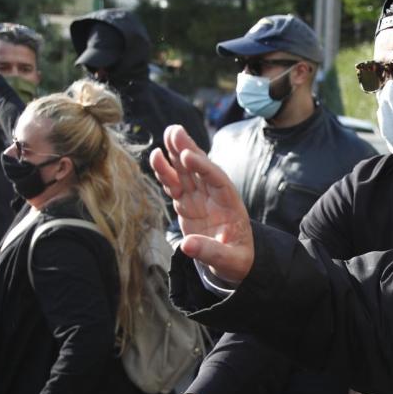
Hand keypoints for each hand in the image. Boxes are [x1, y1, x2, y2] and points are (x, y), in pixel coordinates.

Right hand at [150, 125, 254, 283]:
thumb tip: (186, 245)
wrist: (232, 262)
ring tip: (165, 135)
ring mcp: (199, 199)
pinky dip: (165, 173)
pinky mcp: (186, 205)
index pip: (217, 180)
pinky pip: (175, 185)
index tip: (188, 156)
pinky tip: (156, 157)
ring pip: (185, 173)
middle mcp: (214, 196)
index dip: (203, 167)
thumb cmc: (236, 260)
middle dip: (188, 149)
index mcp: (230, 205)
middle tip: (175, 130)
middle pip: (201, 169)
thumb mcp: (229, 261)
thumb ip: (210, 252)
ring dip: (175, 155)